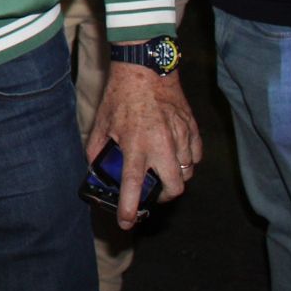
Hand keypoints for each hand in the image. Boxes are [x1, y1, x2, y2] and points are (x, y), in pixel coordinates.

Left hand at [87, 62, 200, 229]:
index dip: (130, 209)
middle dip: (164, 198)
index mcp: (136, 145)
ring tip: (160, 167)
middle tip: (153, 193)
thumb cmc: (121, 94)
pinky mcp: (193, 129)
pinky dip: (186, 161)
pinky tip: (174, 153)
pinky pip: (195, 157)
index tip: (126, 223)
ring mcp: (181, 138)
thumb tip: (95, 168)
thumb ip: (96, 149)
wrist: (145, 67)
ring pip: (186, 173)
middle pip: (174, 189)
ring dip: (174, 176)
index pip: (134, 186)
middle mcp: (162, 146)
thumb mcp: (101, 123)